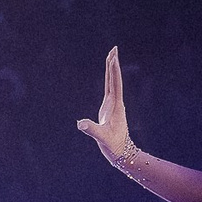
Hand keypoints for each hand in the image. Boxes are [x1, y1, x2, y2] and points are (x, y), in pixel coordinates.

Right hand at [76, 46, 136, 164]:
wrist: (121, 153)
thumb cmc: (113, 146)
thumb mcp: (102, 138)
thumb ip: (92, 130)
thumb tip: (81, 123)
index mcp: (115, 106)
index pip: (115, 83)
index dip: (113, 70)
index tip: (113, 56)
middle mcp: (116, 102)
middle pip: (115, 79)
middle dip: (114, 64)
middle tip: (114, 48)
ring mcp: (112, 105)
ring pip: (112, 83)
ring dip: (111, 69)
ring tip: (111, 56)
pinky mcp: (109, 108)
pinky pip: (109, 89)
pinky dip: (108, 79)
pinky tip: (108, 74)